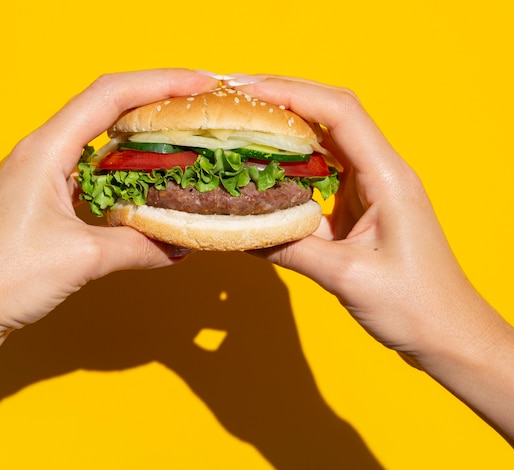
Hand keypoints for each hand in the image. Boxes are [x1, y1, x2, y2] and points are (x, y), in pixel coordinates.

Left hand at [0, 69, 218, 350]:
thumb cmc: (2, 276)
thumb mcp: (82, 257)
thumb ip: (138, 246)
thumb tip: (176, 247)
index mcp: (45, 150)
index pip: (109, 96)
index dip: (159, 83)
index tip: (198, 84)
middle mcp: (39, 154)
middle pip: (104, 110)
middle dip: (153, 104)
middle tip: (195, 110)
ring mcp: (38, 177)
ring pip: (97, 144)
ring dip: (137, 142)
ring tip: (177, 144)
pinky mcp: (40, 202)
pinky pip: (88, 176)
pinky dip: (120, 176)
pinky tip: (143, 189)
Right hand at [240, 76, 513, 443]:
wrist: (446, 331)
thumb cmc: (413, 304)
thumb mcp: (346, 277)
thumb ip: (290, 249)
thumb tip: (239, 231)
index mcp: (388, 178)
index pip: (340, 114)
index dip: (293, 93)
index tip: (249, 92)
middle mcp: (382, 173)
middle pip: (331, 116)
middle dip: (285, 100)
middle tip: (237, 100)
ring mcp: (372, 188)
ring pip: (326, 141)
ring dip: (287, 128)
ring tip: (245, 123)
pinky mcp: (361, 206)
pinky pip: (322, 172)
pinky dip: (292, 163)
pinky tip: (265, 167)